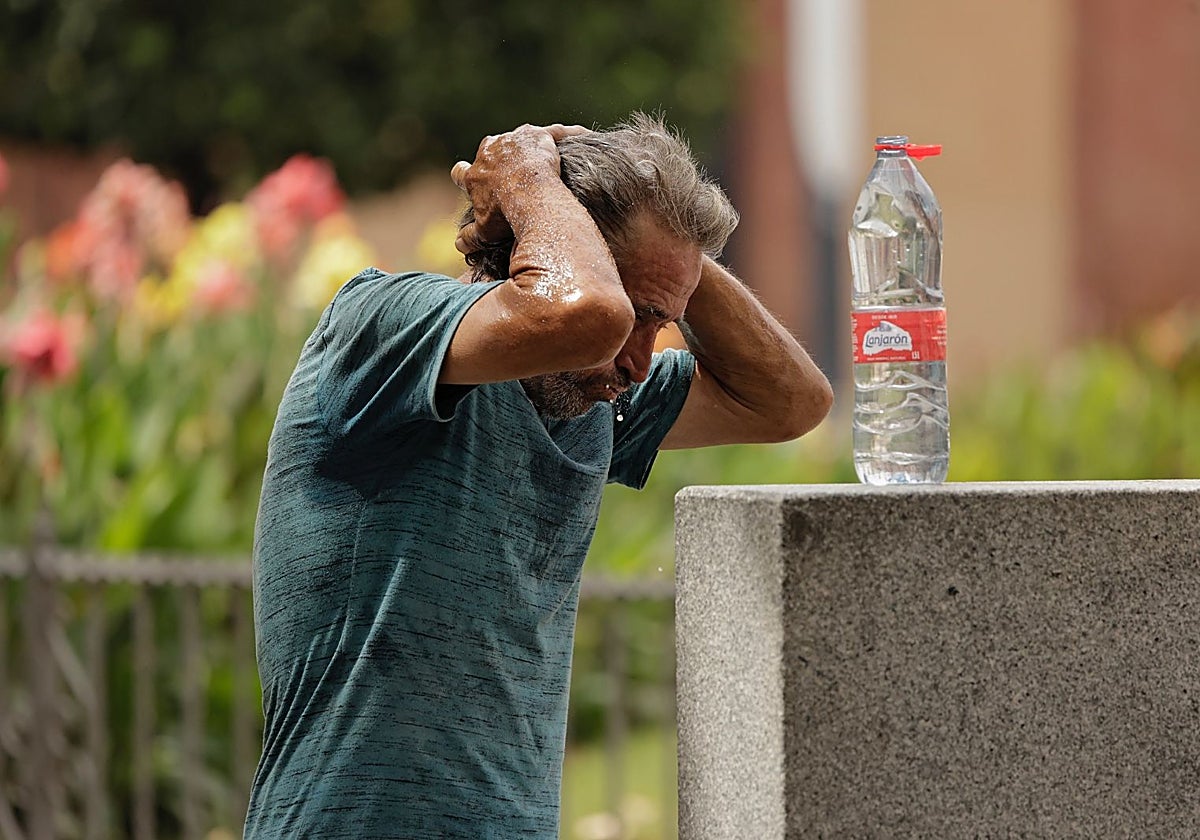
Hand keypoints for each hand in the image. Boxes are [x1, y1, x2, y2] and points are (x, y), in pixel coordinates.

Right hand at [451, 123, 588, 253]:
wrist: (530, 197)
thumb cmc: (506, 215)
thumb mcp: (485, 232)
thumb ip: (470, 237)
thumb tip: (460, 245)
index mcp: (474, 175)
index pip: (462, 173)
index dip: (465, 176)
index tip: (468, 178)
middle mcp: (489, 151)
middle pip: (488, 151)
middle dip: (497, 159)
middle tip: (510, 171)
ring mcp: (514, 140)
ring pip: (520, 139)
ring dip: (528, 146)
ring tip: (544, 155)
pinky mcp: (538, 135)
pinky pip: (557, 133)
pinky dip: (569, 135)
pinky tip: (582, 136)